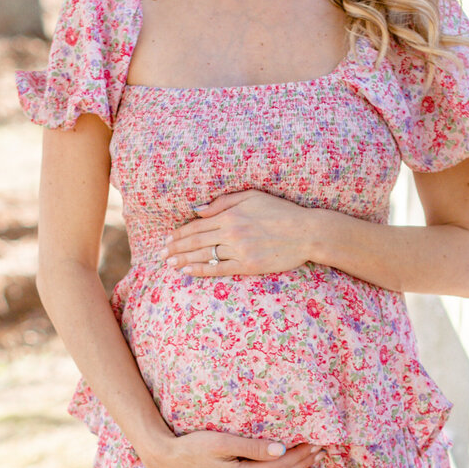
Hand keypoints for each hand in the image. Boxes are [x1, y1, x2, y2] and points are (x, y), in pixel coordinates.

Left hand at [164, 189, 317, 276]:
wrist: (306, 232)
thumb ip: (223, 202)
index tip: (168, 238)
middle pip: (196, 241)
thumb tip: (198, 210)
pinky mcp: (248, 265)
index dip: (180, 233)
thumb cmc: (281, 211)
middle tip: (161, 253)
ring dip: (183, 260)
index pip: (198, 225)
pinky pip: (219, 269)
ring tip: (169, 263)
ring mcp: (240, 250)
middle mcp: (232, 232)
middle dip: (176, 247)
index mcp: (231, 214)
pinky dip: (201, 270)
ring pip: (204, 255)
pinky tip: (187, 271)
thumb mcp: (252, 196)